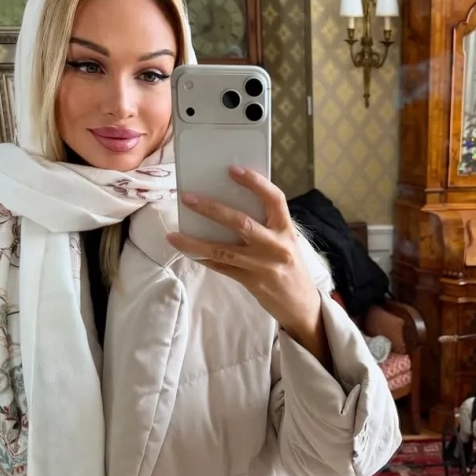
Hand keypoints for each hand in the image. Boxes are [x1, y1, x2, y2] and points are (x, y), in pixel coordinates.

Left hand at [166, 167, 330, 364]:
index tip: (233, 170)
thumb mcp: (286, 242)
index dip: (255, 183)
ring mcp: (263, 266)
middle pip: (242, 223)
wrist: (302, 305)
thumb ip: (267, 225)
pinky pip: (223, 268)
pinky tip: (187, 251)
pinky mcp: (252, 282)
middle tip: (188, 197)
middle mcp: (276, 246)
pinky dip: (204, 259)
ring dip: (195, 242)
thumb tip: (231, 203)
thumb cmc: (291, 266)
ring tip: (173, 235)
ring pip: (223, 250)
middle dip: (212, 209)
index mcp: (287, 230)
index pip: (275, 199)